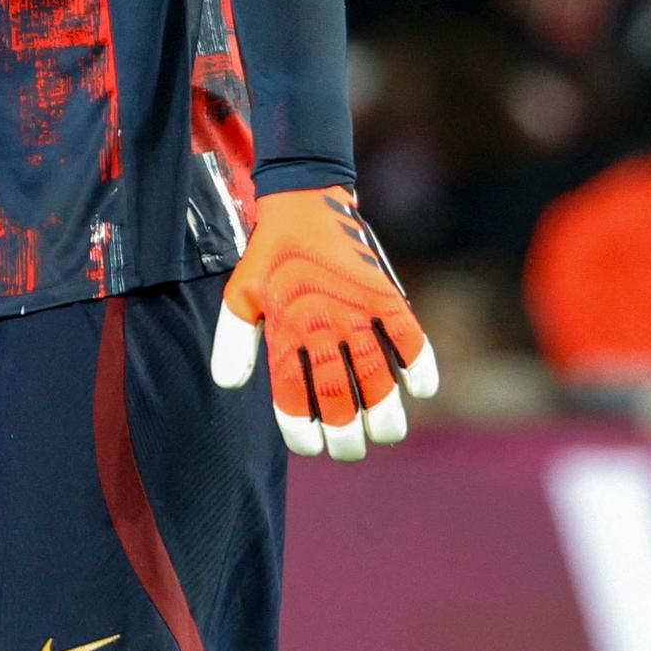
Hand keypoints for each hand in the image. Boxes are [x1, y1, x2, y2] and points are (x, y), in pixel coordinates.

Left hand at [211, 187, 438, 460]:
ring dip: (386, 415)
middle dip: (347, 436)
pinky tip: (420, 390)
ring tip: (384, 434)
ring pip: (380, 379)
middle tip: (349, 449)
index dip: (303, 431)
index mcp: (285, 331)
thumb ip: (233, 342)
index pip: (295, 397)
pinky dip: (421, 367)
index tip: (311, 446)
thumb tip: (230, 387)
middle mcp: (324, 326)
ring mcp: (359, 311)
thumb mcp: (239, 295)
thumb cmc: (270, 256)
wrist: (303, 201)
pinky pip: (411, 339)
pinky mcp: (386, 296)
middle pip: (341, 398)